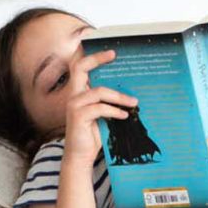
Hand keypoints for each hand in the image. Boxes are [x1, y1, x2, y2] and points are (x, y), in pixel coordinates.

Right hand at [63, 49, 137, 165]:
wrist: (81, 155)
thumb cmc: (94, 134)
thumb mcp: (104, 114)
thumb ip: (110, 102)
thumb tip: (131, 93)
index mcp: (79, 92)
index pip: (80, 67)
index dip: (93, 57)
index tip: (112, 53)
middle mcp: (74, 95)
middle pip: (80, 68)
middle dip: (97, 59)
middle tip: (114, 55)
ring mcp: (74, 105)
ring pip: (98, 91)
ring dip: (119, 97)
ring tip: (133, 103)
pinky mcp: (77, 116)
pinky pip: (100, 108)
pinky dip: (114, 111)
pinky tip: (124, 116)